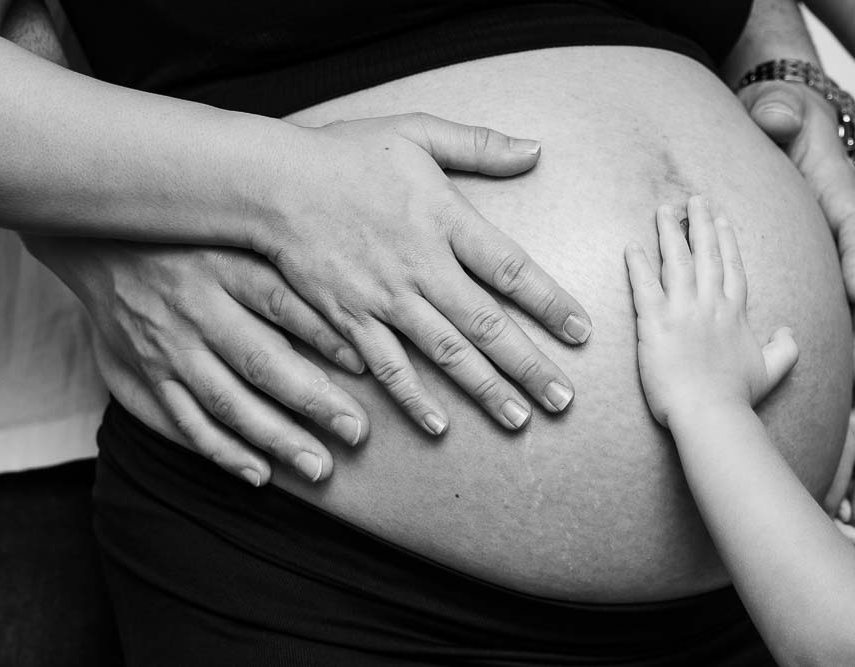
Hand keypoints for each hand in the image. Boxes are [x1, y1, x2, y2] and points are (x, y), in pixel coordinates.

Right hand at [24, 236, 368, 485]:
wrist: (100, 246)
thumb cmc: (195, 244)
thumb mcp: (238, 240)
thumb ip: (287, 272)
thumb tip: (352, 312)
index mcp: (225, 268)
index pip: (281, 302)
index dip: (324, 333)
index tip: (365, 365)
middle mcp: (198, 309)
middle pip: (259, 361)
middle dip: (311, 401)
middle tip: (356, 432)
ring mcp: (170, 347)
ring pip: (226, 401)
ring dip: (275, 438)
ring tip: (319, 468)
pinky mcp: (148, 375)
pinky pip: (186, 421)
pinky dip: (223, 451)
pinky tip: (260, 474)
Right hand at [258, 113, 589, 433]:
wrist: (272, 181)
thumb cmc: (346, 155)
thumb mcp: (417, 132)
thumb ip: (479, 144)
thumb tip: (536, 150)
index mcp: (444, 220)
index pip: (511, 268)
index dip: (550, 302)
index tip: (582, 332)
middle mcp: (421, 266)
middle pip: (485, 324)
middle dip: (528, 365)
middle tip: (563, 399)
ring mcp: (385, 298)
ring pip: (444, 353)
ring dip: (483, 390)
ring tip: (518, 419)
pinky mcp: (349, 319)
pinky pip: (388, 366)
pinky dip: (413, 398)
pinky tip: (438, 425)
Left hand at [624, 196, 798, 424]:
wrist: (711, 413)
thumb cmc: (737, 397)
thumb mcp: (771, 371)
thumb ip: (784, 349)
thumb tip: (789, 332)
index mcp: (734, 313)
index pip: (732, 267)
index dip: (727, 241)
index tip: (723, 218)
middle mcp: (710, 304)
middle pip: (705, 253)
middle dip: (700, 223)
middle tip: (695, 199)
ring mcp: (683, 310)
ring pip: (676, 260)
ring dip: (669, 232)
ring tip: (664, 209)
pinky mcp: (655, 322)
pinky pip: (644, 285)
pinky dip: (638, 263)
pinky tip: (631, 245)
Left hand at [740, 82, 854, 386]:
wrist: (784, 125)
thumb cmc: (782, 121)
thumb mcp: (780, 108)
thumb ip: (779, 112)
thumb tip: (779, 118)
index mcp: (837, 196)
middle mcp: (845, 228)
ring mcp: (836, 250)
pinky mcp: (823, 265)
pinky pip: (837, 304)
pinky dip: (841, 336)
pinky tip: (840, 372)